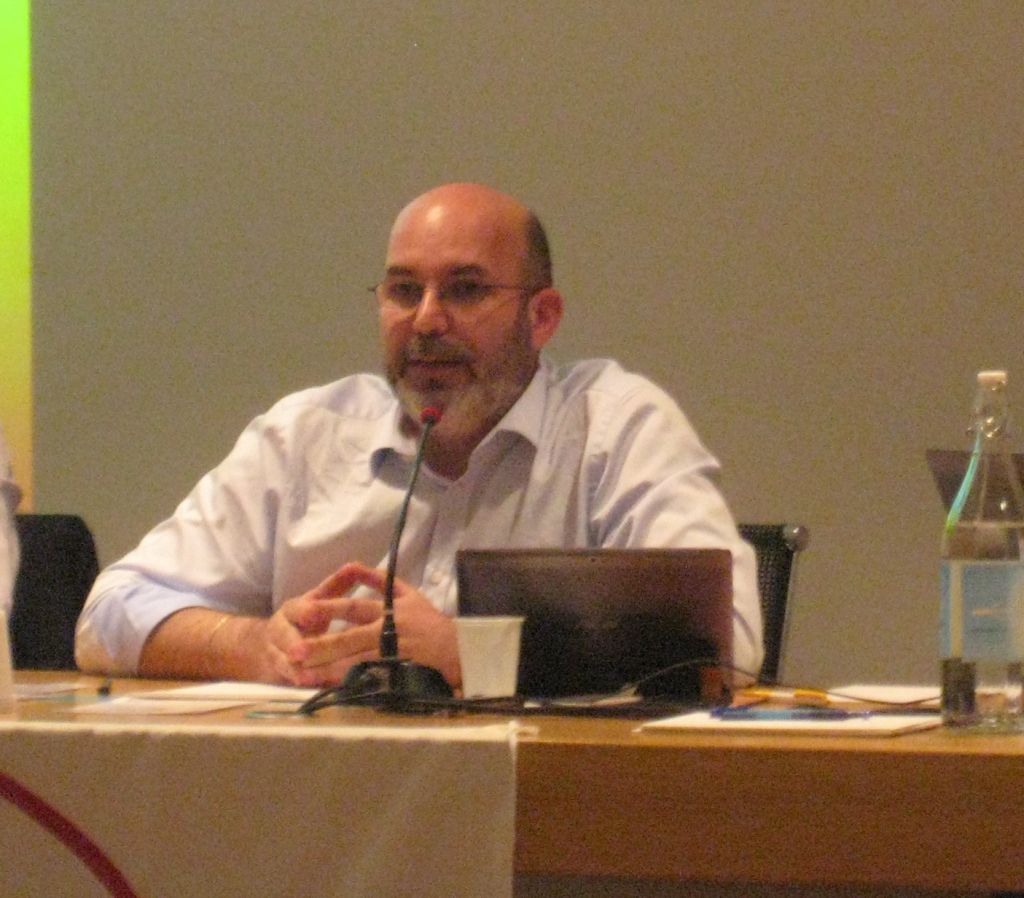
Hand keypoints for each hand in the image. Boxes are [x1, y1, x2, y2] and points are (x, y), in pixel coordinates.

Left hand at [265, 562, 459, 687]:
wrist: (459, 648)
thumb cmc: (429, 621)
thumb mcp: (407, 593)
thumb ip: (379, 580)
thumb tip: (353, 564)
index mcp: (389, 608)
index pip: (354, 606)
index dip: (329, 608)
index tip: (304, 611)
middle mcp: (389, 629)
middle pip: (350, 637)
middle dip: (321, 644)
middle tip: (295, 652)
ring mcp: (394, 653)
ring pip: (356, 661)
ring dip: (329, 668)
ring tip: (303, 675)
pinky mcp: (399, 672)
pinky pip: (370, 678)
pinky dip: (350, 682)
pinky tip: (329, 687)